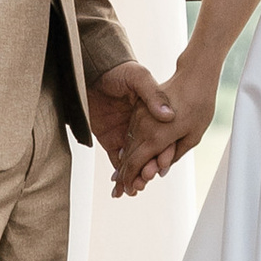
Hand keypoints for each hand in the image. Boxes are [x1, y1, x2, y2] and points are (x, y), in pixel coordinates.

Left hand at [87, 59, 176, 194]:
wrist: (92, 70)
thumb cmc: (119, 70)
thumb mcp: (138, 78)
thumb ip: (153, 95)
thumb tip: (168, 116)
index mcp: (153, 115)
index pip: (163, 139)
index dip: (163, 154)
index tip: (161, 166)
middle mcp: (143, 128)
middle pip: (150, 155)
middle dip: (148, 171)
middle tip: (143, 182)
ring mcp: (127, 135)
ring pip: (135, 162)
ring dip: (135, 177)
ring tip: (133, 189)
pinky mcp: (111, 140)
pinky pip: (118, 161)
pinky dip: (120, 175)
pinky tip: (120, 186)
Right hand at [110, 52, 218, 198]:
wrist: (194, 76)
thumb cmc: (199, 104)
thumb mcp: (193, 136)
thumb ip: (174, 155)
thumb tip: (161, 171)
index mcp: (155, 137)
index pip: (135, 164)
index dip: (130, 180)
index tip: (128, 191)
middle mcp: (143, 127)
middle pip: (129, 157)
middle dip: (124, 176)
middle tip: (120, 193)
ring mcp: (140, 117)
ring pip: (128, 145)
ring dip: (124, 163)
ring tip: (119, 180)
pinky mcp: (141, 110)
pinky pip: (131, 133)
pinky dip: (128, 147)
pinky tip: (125, 157)